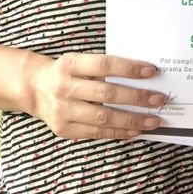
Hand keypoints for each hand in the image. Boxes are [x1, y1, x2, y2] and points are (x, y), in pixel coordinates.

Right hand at [29, 53, 165, 139]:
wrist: (34, 89)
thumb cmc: (67, 72)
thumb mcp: (79, 61)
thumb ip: (103, 67)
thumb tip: (142, 76)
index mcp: (70, 64)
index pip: (104, 64)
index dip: (129, 68)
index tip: (152, 71)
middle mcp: (63, 87)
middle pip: (106, 93)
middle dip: (136, 97)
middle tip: (159, 99)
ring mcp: (62, 110)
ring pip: (103, 117)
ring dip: (132, 120)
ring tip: (153, 120)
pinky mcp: (63, 129)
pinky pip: (96, 133)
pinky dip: (118, 132)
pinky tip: (135, 131)